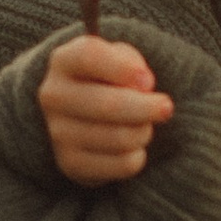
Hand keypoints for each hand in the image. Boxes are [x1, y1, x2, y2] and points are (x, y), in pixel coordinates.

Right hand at [37, 33, 174, 185]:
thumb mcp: (118, 58)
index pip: (89, 57)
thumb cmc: (108, 78)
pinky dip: (138, 156)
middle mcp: (54, 96)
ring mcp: (59, 133)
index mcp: (64, 61)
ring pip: (121, 138)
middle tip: (166, 108)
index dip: (124, 68)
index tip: (149, 81)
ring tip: (144, 126)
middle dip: (147, 108)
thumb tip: (143, 86)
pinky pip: (123, 164)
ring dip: (143, 132)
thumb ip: (131, 63)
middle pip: (108, 104)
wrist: (79, 115)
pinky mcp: (71, 164)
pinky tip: (132, 146)